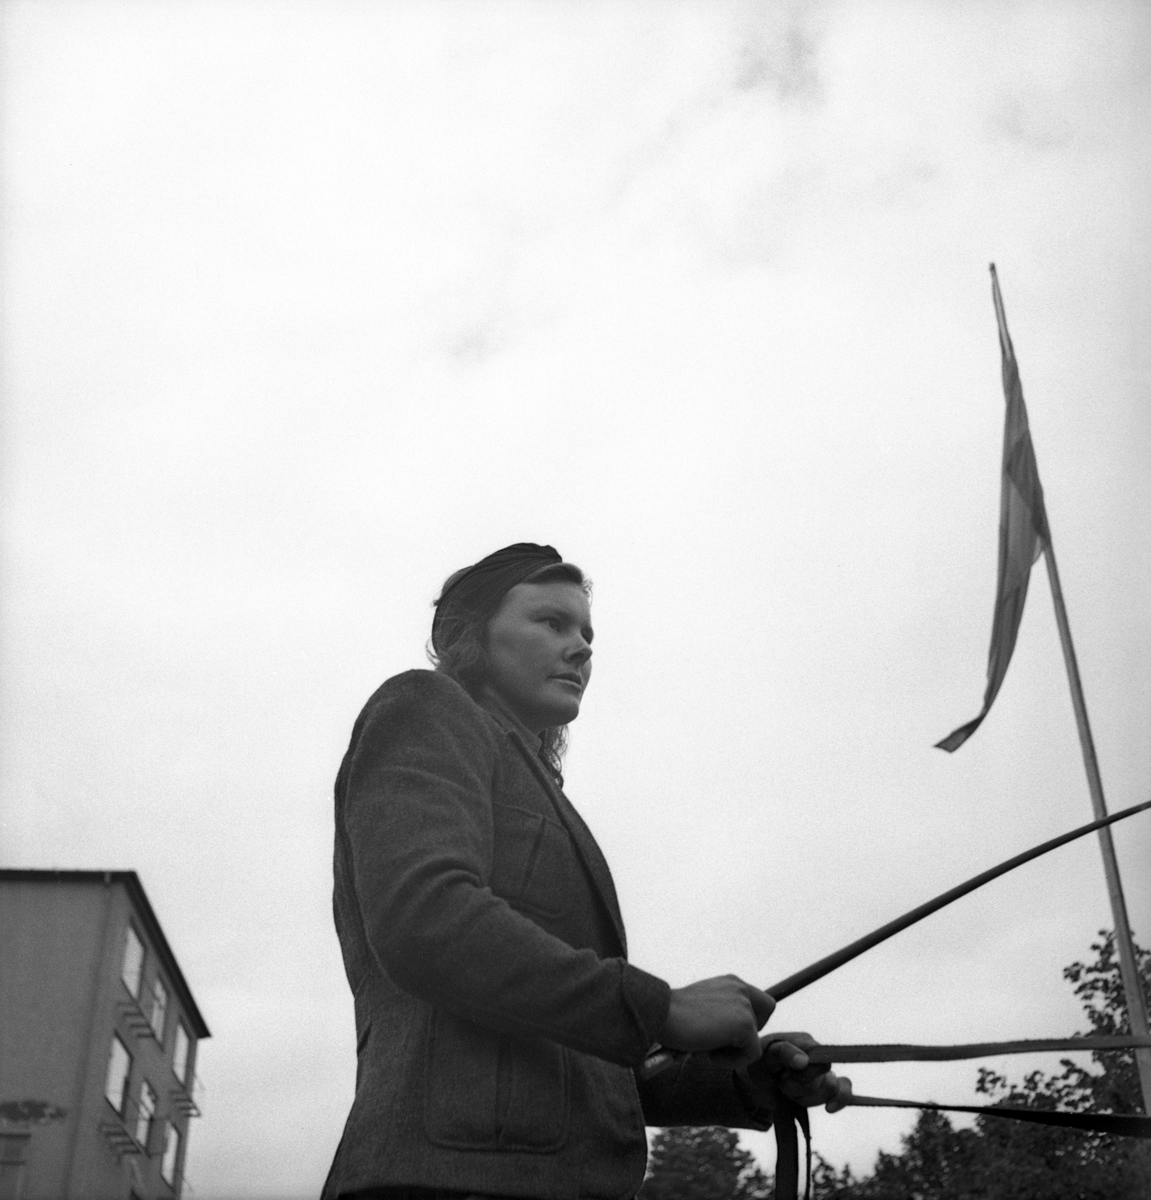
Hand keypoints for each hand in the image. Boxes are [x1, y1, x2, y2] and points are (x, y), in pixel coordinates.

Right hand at [660, 975, 774, 1069]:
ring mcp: (744, 1005)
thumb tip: (731, 1036)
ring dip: (733, 1051)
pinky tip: (708, 1053)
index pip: (761, 1001)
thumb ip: (721, 1012)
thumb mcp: (703, 1007)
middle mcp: (740, 988)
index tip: (725, 1032)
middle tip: (718, 1040)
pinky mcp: (745, 1024)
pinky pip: (751, 1055)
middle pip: (766, 1015)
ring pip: (754, 1040)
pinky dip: (730, 1061)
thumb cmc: (674, 1016)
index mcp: (731, 982)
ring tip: (707, 1046)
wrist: (660, 1014)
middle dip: (747, 1034)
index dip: (750, 1020)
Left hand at [740, 1031, 852, 1113]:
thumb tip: (805, 1061)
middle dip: (799, 1088)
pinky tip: (829, 1108)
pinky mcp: (825, 1089)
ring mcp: (823, 1072)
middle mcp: (818, 1056)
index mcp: (806, 1043)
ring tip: (786, 1089)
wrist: (756, 1079)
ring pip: (829, 1091)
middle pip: (824, 1081)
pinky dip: (839, 1101)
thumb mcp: (766, 1054)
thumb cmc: (761, 1061)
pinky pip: (843, 1092)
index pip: (820, 1062)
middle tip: (780, 1082)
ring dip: (804, 1097)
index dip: (803, 1076)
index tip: (782, 1077)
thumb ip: (785, 1053)